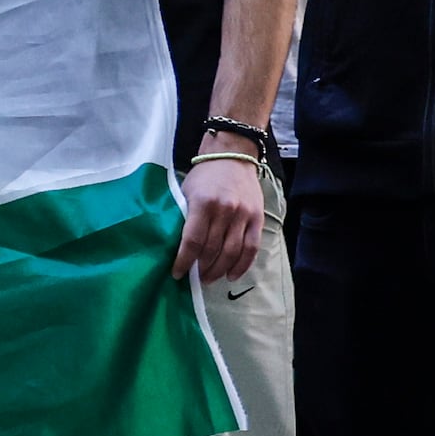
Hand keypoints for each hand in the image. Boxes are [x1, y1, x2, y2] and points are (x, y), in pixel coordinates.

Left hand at [179, 152, 267, 284]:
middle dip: (201, 269)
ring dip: (220, 270)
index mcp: (203, 204)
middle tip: (194, 279)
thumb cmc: (204, 175)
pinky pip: (252, 248)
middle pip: (213, 250)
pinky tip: (232, 274)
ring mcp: (244, 215)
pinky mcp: (257, 218)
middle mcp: (225, 211)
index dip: (184, 261)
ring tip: (210, 279)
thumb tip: (177, 246)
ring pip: (232, 252)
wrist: (233, 155)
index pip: (192, 241)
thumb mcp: (187, 192)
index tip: (177, 274)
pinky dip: (242, 265)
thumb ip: (185, 217)